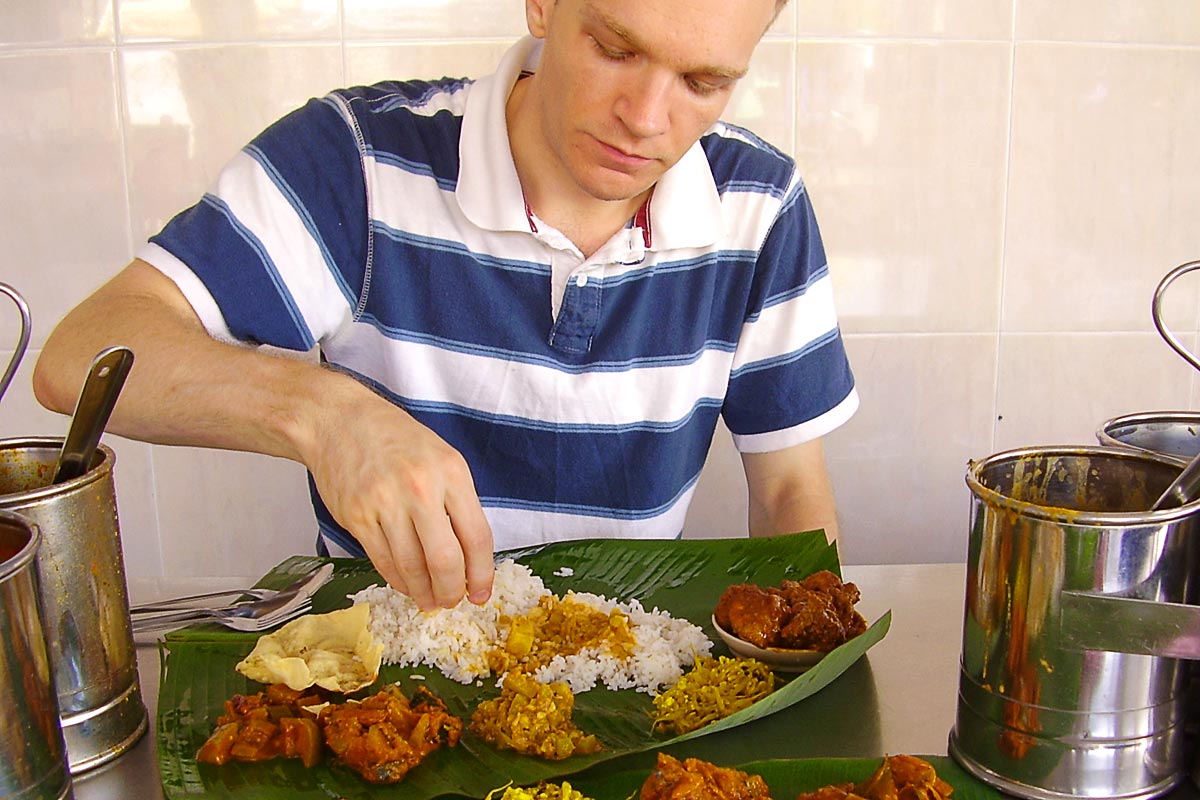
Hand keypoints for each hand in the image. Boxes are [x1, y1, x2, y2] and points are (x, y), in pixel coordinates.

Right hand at [300, 374, 493, 609]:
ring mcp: (385, 503)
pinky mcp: (356, 516)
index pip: (477, 536)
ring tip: (430, 600)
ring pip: (412, 567)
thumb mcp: (442, 458)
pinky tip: (407, 584)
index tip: (481, 592)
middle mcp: (420, 488)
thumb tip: (471, 555)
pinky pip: (383, 561)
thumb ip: (458, 501)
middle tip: (453, 600)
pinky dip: (399, 580)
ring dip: (424, 592)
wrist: (338, 421)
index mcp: (451, 472)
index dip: (482, 573)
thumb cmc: (395, 440)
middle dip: (452, 590)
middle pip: (445, 560)